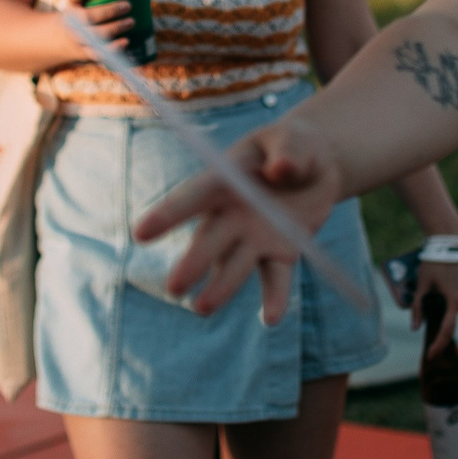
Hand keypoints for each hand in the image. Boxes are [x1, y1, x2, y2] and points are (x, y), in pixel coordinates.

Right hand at [64, 0, 133, 56]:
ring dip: (115, 28)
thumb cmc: (86, 11)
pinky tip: (126, 41)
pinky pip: (99, 52)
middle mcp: (72, 21)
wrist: (66, 38)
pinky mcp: (86, 52)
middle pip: (89, 17)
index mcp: (72, 3)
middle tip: (128, 5)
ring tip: (131, 21)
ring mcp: (78, 38)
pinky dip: (113, 48)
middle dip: (109, 11)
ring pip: (96, 35)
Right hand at [135, 117, 346, 322]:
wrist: (317, 164)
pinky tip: (271, 319)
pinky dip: (275, 297)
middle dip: (193, 263)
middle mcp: (234, 214)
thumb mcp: (294, 139)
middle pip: (209, 240)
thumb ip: (288, 152)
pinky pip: (276, 277)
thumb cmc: (294, 144)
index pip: (193, 197)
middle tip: (174, 287)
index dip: (167, 215)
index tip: (140, 234)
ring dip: (220, 287)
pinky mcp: (282, 252)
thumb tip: (281, 170)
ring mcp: (256, 236)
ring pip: (235, 264)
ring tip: (202, 309)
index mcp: (226, 180)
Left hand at [414, 256, 457, 356]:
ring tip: (440, 283)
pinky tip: (448, 278)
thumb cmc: (433, 262)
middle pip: (453, 313)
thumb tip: (414, 328)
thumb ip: (418, 308)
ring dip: (450, 299)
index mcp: (456, 300)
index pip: (447, 329)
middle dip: (442, 311)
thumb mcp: (422, 285)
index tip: (431, 355)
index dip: (438, 344)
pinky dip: (457, 290)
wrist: (449, 238)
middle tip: (430, 297)